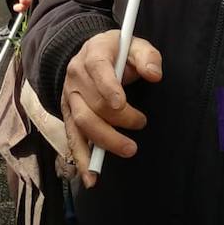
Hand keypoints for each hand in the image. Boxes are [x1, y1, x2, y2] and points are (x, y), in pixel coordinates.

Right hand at [61, 31, 161, 188]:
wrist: (90, 54)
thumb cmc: (118, 52)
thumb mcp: (135, 45)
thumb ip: (147, 56)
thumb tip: (154, 75)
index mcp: (93, 54)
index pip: (97, 69)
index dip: (108, 87)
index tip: (121, 103)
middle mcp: (76, 77)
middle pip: (93, 102)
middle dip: (118, 119)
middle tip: (141, 123)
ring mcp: (70, 98)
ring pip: (82, 123)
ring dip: (105, 140)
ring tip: (129, 149)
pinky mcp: (69, 115)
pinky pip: (73, 139)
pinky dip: (81, 160)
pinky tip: (91, 179)